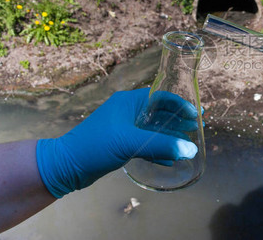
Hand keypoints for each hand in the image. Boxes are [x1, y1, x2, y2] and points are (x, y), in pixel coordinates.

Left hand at [36, 88, 198, 197]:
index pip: (161, 97)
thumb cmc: (95, 146)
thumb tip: (190, 149)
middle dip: (178, 121)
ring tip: (188, 142)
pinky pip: (145, 143)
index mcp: (129, 102)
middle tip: (197, 127)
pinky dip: (158, 149)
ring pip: (153, 129)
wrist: (65, 166)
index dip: (180, 105)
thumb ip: (161, 146)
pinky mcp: (121, 144)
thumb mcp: (130, 143)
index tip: (196, 115)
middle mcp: (128, 111)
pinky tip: (170, 158)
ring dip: (170, 136)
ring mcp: (124, 128)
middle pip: (159, 113)